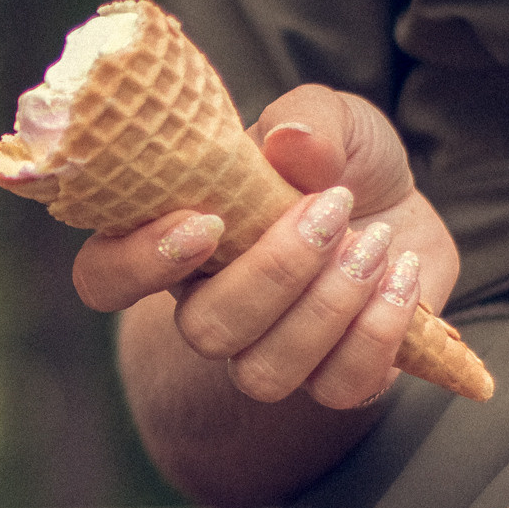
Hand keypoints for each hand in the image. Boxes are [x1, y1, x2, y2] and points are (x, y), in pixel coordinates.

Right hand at [74, 84, 459, 409]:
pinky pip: (341, 389)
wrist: (396, 203)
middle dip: (275, 273)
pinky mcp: (334, 378)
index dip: (137, 264)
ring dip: (329, 306)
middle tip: (333, 209)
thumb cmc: (333, 161)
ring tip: (378, 242)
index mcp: (175, 243)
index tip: (208, 219)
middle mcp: (209, 309)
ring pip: (266, 374)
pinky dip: (379, 334)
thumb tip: (291, 142)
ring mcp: (267, 353)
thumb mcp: (325, 118)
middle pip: (204, 332)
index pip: (104, 279)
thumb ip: (306, 119)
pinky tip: (404, 276)